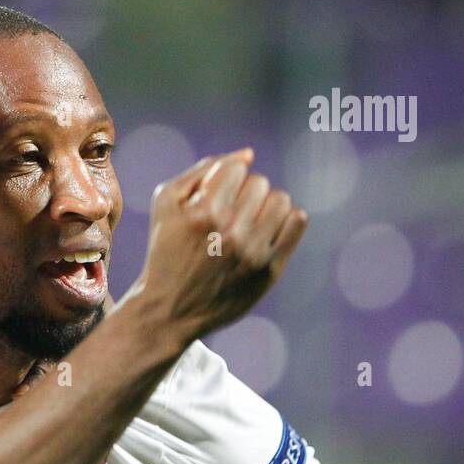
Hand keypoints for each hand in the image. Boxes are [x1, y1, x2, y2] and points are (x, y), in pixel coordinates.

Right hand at [132, 148, 306, 341]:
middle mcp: (230, 230)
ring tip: (249, 222)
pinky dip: (286, 220)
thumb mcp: (166, 203)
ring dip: (266, 206)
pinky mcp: (270, 270)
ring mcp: (253, 252)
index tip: (214, 197)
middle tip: (229, 214)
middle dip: (244, 193)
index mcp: (203, 211)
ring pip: (281, 199)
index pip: (237, 167)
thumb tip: (248, 154)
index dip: (225, 178)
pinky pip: (297, 222)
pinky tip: (265, 231)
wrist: (170, 309)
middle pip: (259, 183)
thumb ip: (202, 170)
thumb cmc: (166, 249)